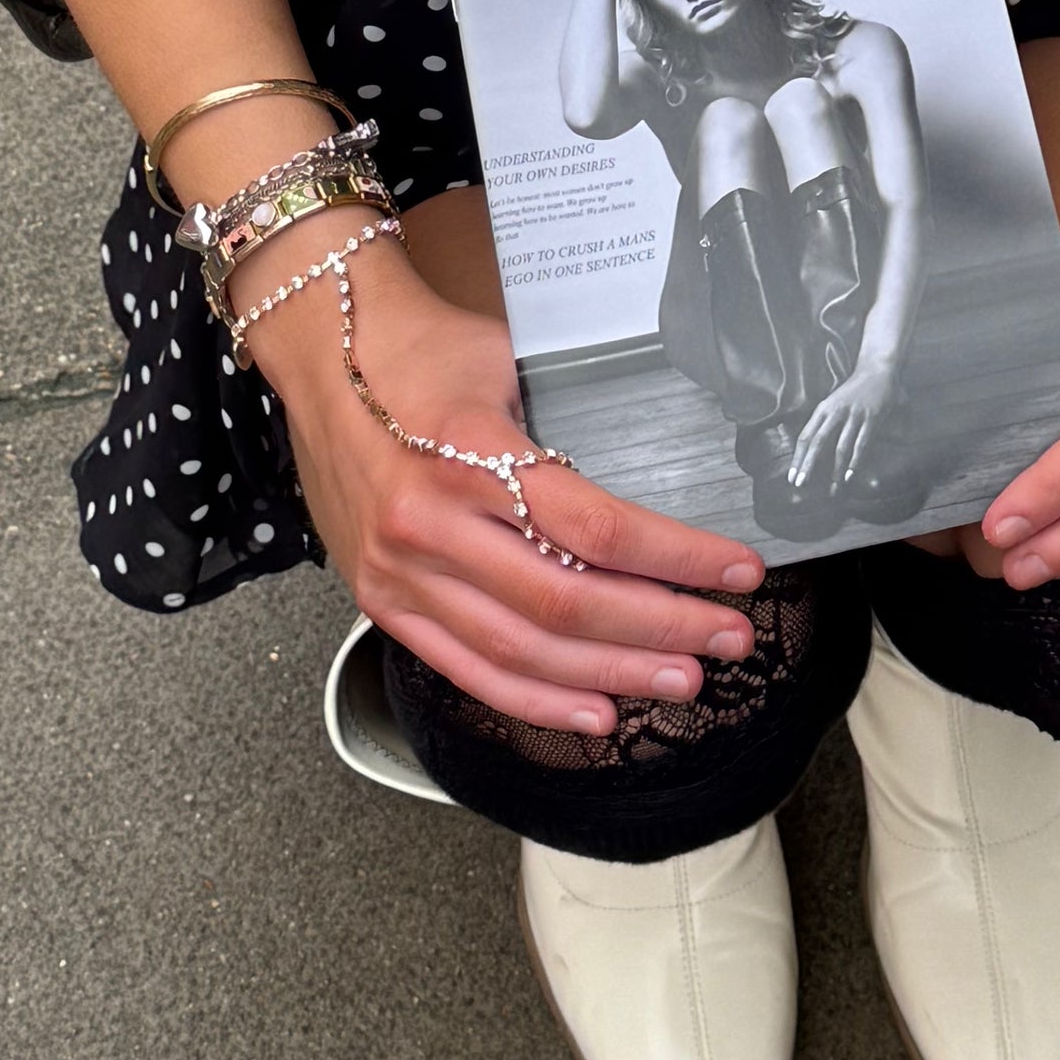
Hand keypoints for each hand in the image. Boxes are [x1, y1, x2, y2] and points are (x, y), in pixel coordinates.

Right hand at [253, 227, 764, 735]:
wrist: (320, 348)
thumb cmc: (421, 347)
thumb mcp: (506, 365)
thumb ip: (563, 435)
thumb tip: (650, 494)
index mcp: (471, 454)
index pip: (598, 529)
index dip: (678, 559)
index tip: (739, 570)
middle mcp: (431, 523)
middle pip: (568, 602)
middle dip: (662, 627)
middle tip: (729, 636)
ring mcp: (401, 570)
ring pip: (525, 650)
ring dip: (614, 673)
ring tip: (682, 678)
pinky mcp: (382, 599)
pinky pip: (468, 669)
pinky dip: (537, 701)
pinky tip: (597, 712)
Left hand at [781, 352, 901, 496]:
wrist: (876, 370)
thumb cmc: (852, 391)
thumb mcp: (833, 403)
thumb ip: (823, 423)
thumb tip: (811, 450)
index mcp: (823, 409)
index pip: (805, 436)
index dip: (798, 457)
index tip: (792, 476)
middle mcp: (835, 412)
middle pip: (817, 442)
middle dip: (808, 465)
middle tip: (800, 484)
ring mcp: (854, 415)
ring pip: (840, 447)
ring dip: (835, 470)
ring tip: (832, 488)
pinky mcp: (871, 418)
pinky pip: (862, 443)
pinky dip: (855, 461)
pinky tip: (850, 475)